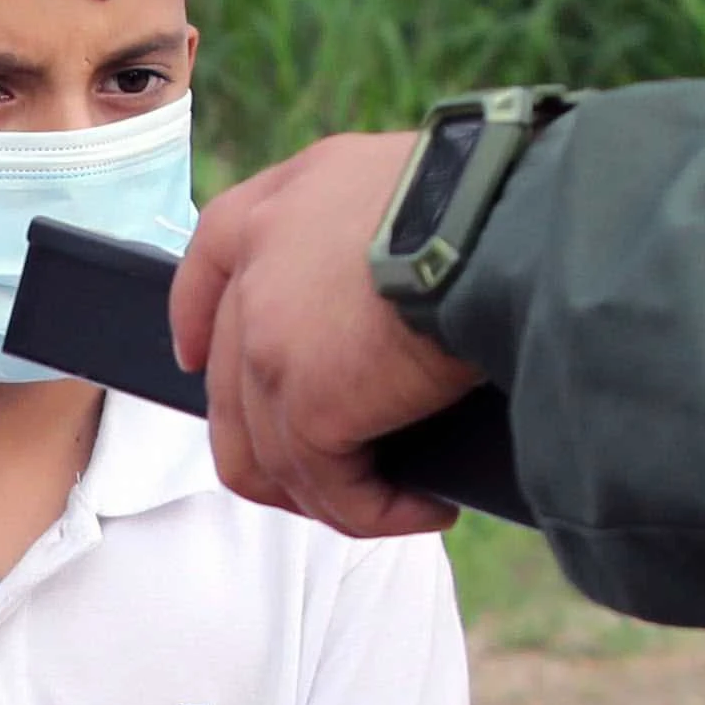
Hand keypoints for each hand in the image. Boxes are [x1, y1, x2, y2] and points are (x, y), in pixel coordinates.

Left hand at [173, 127, 482, 538]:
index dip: (196, 321)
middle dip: (279, 443)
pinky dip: (376, 513)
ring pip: (269, 454)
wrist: (508, 224)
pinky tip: (427, 509)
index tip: (196, 360)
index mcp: (285, 200)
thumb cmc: (495, 201)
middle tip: (345, 471)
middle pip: (229, 383)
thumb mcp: (411, 190)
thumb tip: (390, 308)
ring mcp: (266, 338)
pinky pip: (329, 489)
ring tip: (395, 503)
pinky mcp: (304, 405)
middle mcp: (260, 262)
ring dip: (331, 492)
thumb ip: (367, 238)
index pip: (209, 261)